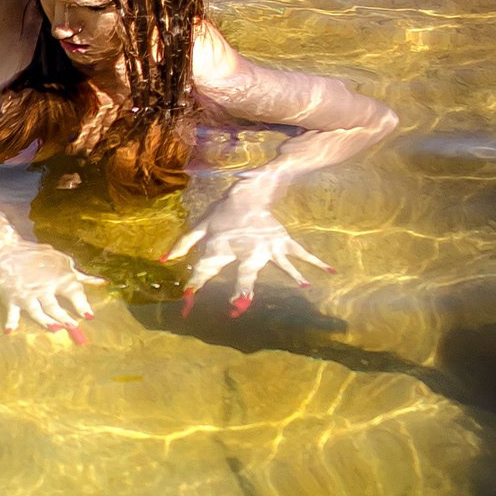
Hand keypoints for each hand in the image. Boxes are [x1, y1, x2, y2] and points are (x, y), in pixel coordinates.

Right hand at [0, 241, 103, 338]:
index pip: (74, 292)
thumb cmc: (36, 256)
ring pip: (38, 312)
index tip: (89, 316)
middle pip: (55, 307)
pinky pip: (12, 312)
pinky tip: (10, 331)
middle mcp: (44, 287)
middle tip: (73, 327)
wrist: (6, 249)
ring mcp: (27, 294)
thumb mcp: (61, 261)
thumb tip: (101, 282)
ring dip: (47, 322)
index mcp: (58, 277)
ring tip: (55, 330)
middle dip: (64, 318)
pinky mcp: (12, 297)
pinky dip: (11, 322)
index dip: (82, 305)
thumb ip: (80, 274)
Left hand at [164, 191, 329, 316]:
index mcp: (223, 246)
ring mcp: (268, 244)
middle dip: (243, 288)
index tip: (187, 298)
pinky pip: (300, 252)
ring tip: (304, 286)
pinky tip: (329, 272)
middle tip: (240, 305)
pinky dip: (315, 262)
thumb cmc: (222, 213)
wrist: (248, 191)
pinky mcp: (283, 239)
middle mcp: (247, 247)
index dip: (196, 283)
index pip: (206, 268)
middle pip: (246, 271)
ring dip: (292, 276)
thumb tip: (166, 260)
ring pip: (280, 263)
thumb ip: (184, 244)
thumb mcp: (200, 226)